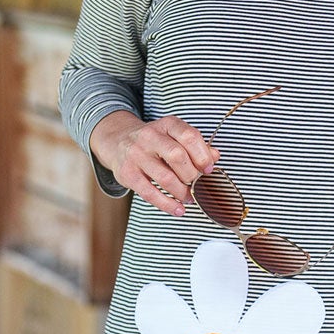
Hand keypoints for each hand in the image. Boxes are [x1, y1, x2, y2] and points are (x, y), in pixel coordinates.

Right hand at [90, 110, 220, 214]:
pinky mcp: (127, 173)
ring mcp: (136, 155)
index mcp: (166, 124)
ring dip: (182, 193)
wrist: (118, 141)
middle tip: (196, 185)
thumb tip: (214, 157)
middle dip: (192, 176)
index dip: (203, 155)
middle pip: (177, 157)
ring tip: (189, 198)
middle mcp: (150, 136)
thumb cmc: (154, 142)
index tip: (208, 169)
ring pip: (165, 178)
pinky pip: (150, 193)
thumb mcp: (174, 136)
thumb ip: (196, 145)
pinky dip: (167, 204)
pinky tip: (178, 209)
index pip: (189, 136)